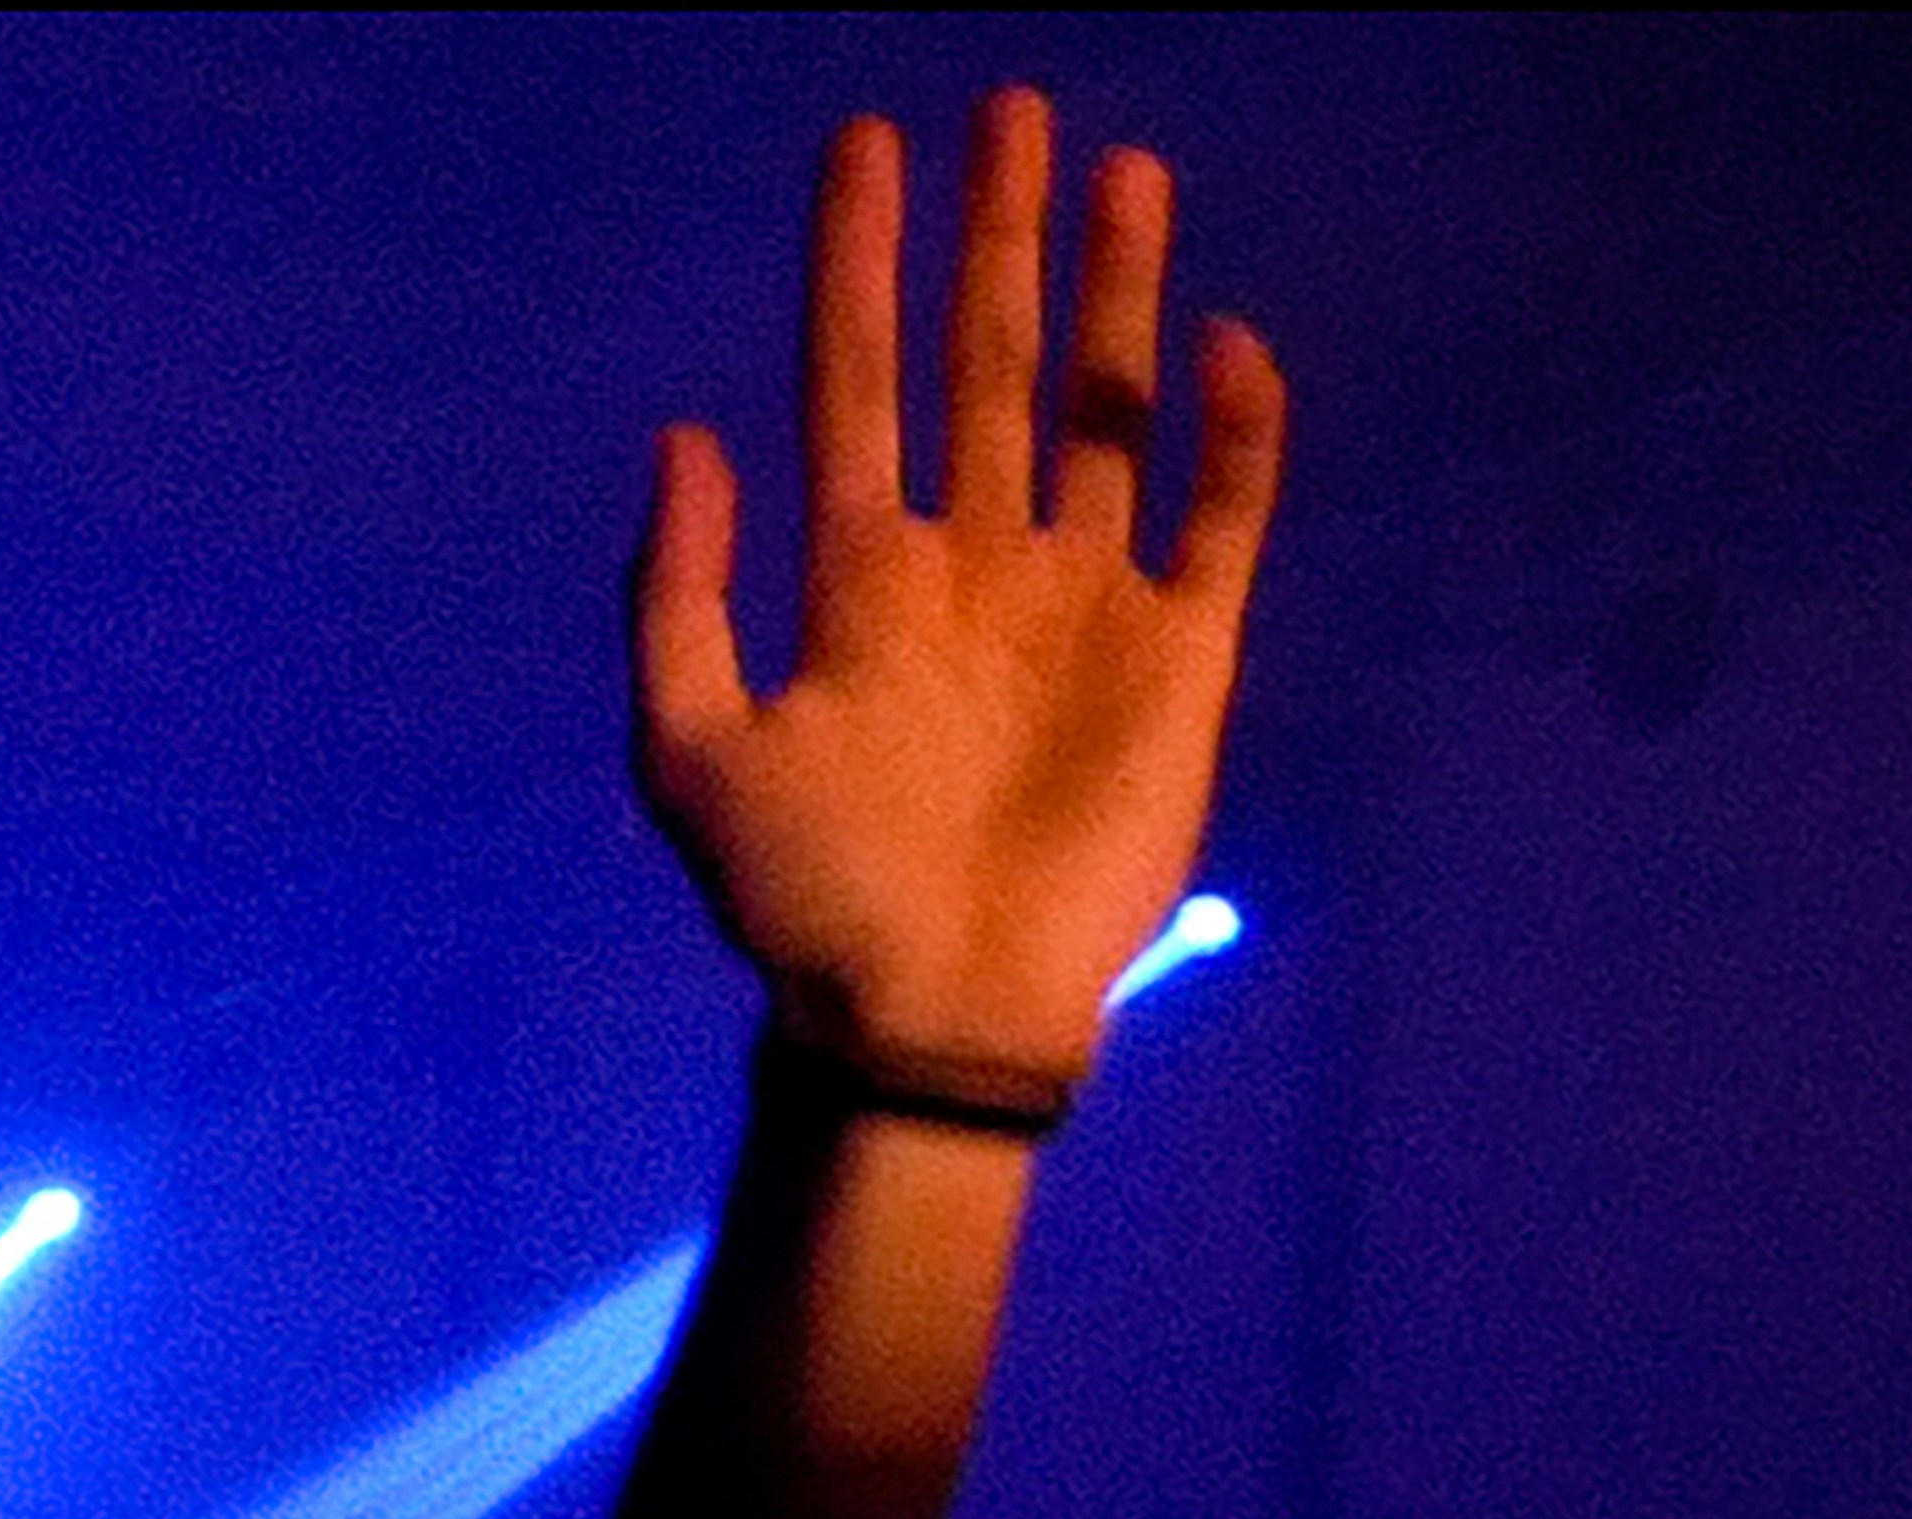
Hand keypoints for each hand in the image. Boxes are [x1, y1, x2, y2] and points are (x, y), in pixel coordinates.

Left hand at [636, 93, 1282, 1088]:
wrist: (927, 1012)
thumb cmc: (800, 900)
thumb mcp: (693, 751)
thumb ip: (680, 595)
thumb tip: (686, 431)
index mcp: (859, 577)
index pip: (858, 380)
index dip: (859, 266)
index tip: (866, 148)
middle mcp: (975, 563)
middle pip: (989, 363)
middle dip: (998, 241)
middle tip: (1010, 114)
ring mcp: (1082, 599)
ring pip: (1105, 409)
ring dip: (1117, 294)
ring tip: (1126, 173)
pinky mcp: (1182, 654)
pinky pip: (1220, 516)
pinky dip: (1231, 433)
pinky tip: (1227, 341)